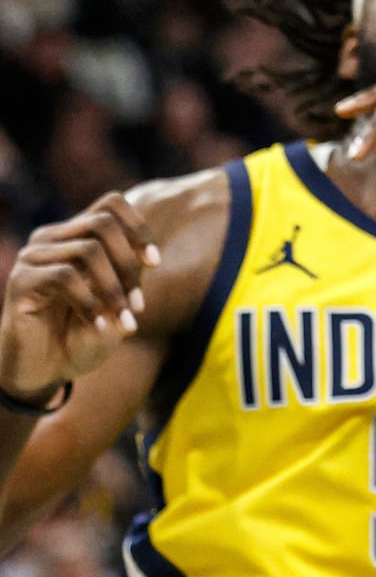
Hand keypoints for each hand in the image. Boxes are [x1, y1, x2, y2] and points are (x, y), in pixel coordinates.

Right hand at [0, 195, 158, 399]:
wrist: (45, 372)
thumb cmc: (84, 334)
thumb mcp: (117, 299)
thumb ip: (129, 270)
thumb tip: (147, 252)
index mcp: (77, 236)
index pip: (111, 204)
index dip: (138, 227)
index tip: (154, 263)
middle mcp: (52, 238)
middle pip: (102, 223)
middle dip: (128, 264)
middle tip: (138, 306)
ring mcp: (33, 257)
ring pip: (88, 250)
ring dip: (114, 290)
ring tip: (124, 323)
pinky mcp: (19, 281)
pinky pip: (64, 277)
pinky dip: (89, 302)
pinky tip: (97, 326)